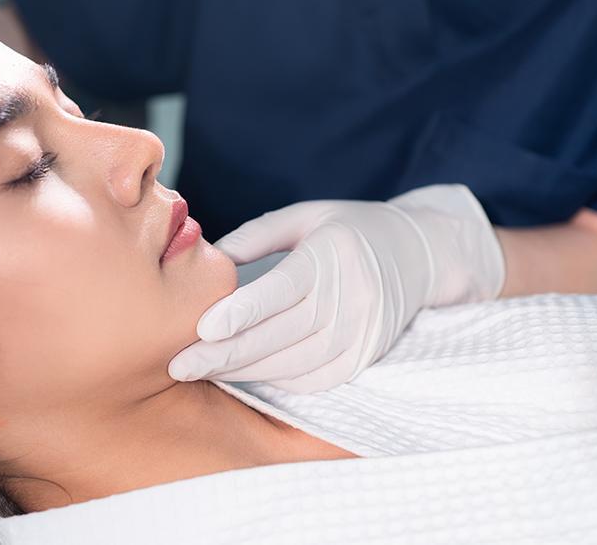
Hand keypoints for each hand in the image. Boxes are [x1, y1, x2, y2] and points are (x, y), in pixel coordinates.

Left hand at [168, 185, 504, 392]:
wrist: (417, 255)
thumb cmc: (347, 229)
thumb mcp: (304, 216)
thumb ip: (256, 236)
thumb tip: (205, 257)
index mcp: (332, 255)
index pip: (284, 290)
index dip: (244, 312)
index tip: (203, 328)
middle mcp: (352, 297)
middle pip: (283, 335)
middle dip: (227, 355)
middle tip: (178, 365)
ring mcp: (363, 333)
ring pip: (295, 364)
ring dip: (244, 371)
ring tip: (198, 370)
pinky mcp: (365, 357)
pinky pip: (314, 379)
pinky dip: (275, 379)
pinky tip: (242, 372)